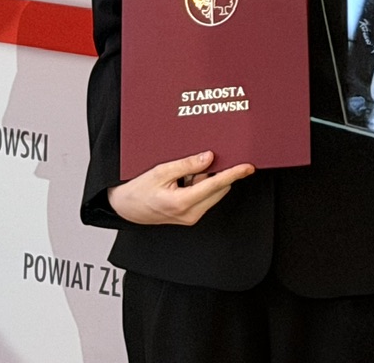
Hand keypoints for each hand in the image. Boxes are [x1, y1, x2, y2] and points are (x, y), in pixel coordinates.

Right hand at [105, 150, 254, 225]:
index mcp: (182, 203)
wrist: (125, 208)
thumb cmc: (139, 190)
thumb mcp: (161, 172)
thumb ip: (187, 165)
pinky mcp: (190, 217)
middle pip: (217, 189)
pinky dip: (199, 186)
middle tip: (194, 164)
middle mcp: (190, 214)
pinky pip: (204, 197)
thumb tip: (210, 157)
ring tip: (181, 176)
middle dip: (213, 174)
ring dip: (205, 180)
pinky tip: (183, 182)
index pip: (215, 185)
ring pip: (212, 192)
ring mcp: (191, 217)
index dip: (233, 174)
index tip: (248, 167)